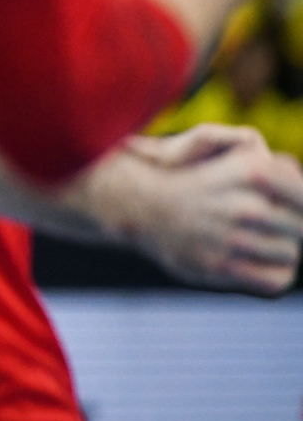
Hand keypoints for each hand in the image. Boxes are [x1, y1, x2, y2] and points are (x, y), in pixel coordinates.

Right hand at [119, 125, 302, 295]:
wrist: (133, 203)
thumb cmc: (182, 172)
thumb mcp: (213, 140)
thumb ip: (259, 152)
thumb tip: (292, 173)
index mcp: (251, 168)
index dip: (296, 200)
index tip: (281, 203)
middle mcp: (244, 204)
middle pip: (301, 225)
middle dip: (289, 224)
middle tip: (265, 221)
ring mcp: (231, 238)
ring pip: (291, 252)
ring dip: (279, 248)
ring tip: (257, 241)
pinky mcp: (218, 267)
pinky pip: (276, 280)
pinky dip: (273, 275)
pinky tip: (258, 263)